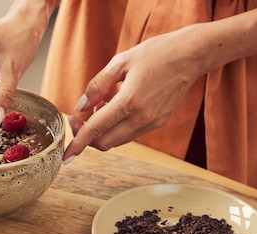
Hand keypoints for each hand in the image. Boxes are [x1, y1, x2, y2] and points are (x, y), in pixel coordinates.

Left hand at [63, 30, 202, 161]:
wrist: (191, 56)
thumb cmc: (156, 53)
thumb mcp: (120, 62)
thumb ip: (97, 85)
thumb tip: (80, 106)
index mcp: (129, 101)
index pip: (96, 130)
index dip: (78, 144)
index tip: (66, 156)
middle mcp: (142, 118)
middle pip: (105, 143)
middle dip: (87, 136)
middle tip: (79, 117)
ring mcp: (152, 123)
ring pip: (117, 141)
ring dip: (103, 130)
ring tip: (101, 104)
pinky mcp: (159, 123)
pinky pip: (130, 133)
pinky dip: (117, 127)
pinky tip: (116, 107)